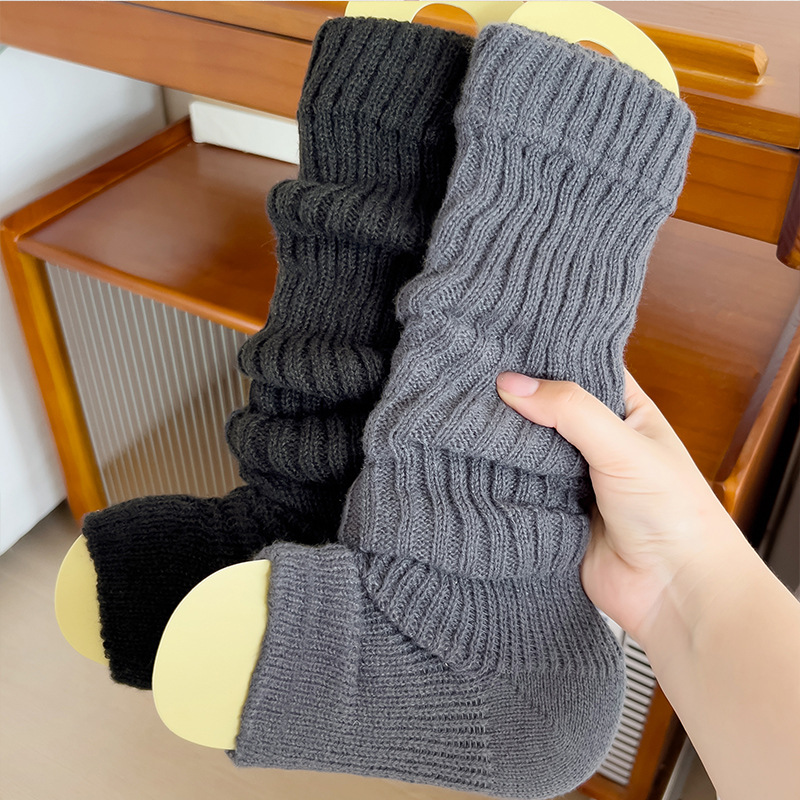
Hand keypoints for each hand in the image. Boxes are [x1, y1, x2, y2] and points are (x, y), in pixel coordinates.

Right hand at [496, 370, 740, 644]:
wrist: (673, 592)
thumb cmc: (672, 512)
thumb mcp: (624, 445)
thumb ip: (570, 409)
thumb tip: (509, 384)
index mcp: (625, 413)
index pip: (580, 371)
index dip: (546, 358)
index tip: (503, 345)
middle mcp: (597, 442)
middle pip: (547, 410)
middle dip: (516, 402)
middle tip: (472, 381)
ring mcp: (573, 478)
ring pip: (528, 450)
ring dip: (505, 442)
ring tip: (463, 416)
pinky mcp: (553, 512)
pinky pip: (519, 488)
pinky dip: (500, 479)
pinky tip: (471, 461)